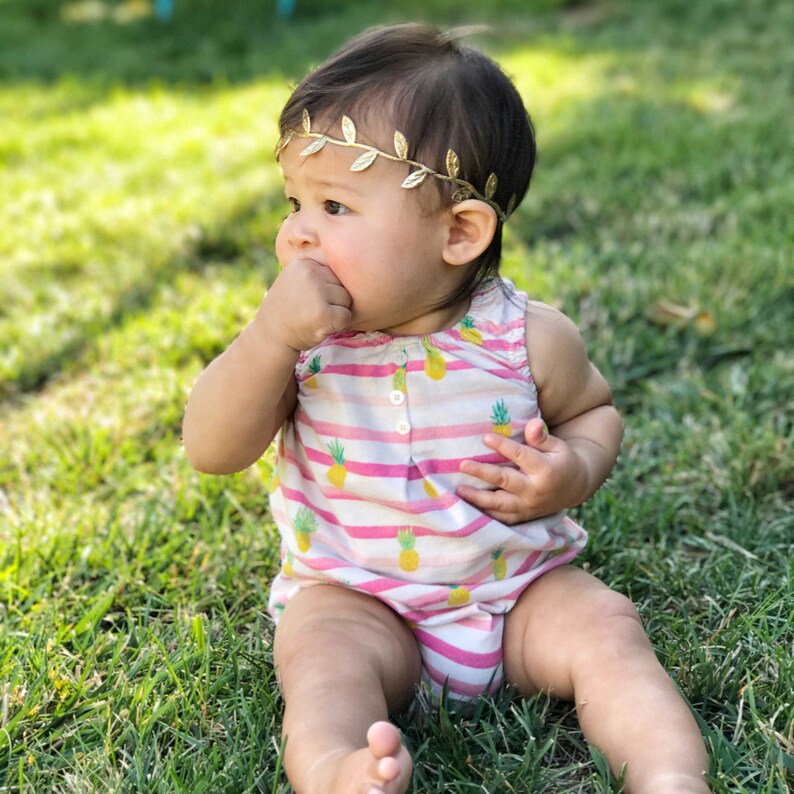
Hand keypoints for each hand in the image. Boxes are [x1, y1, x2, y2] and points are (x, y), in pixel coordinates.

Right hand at [255, 258, 352, 350]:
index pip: (332, 273)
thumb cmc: (288, 310)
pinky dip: (338, 325)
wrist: (271, 336)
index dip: (326, 291)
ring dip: (336, 312)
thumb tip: (350, 264)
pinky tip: (321, 326)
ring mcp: (317, 292)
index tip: (308, 300)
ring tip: (316, 317)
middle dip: (333, 301)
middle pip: (341, 285)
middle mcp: (310, 274)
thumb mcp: (295, 281)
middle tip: (312, 311)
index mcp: (304, 264)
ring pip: (346, 299)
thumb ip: (315, 273)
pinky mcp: (324, 312)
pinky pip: (347, 316)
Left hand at [457, 418, 588, 523]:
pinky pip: (501, 518)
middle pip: (505, 481)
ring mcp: (528, 506)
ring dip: (478, 498)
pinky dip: (485, 513)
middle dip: (482, 473)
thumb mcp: (557, 446)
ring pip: (499, 504)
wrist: (575, 488)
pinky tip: (468, 506)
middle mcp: (535, 490)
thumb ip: (541, 437)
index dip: (502, 446)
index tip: (485, 437)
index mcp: (545, 470)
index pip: (521, 456)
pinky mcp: (523, 516)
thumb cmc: (561, 461)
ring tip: (459, 489)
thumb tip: (533, 423)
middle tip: (463, 464)